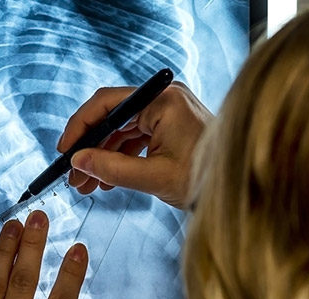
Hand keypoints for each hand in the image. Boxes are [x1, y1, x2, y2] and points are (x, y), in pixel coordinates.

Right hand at [58, 82, 210, 207]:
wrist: (243, 189)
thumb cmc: (208, 180)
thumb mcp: (155, 177)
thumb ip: (113, 168)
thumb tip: (79, 162)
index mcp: (164, 101)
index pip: (108, 103)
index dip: (81, 126)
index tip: (65, 150)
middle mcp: (166, 99)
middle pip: (113, 116)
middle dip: (91, 147)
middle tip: (73, 173)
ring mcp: (170, 111)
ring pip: (123, 129)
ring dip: (103, 156)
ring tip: (87, 183)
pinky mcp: (172, 125)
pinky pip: (137, 136)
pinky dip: (121, 156)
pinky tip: (108, 179)